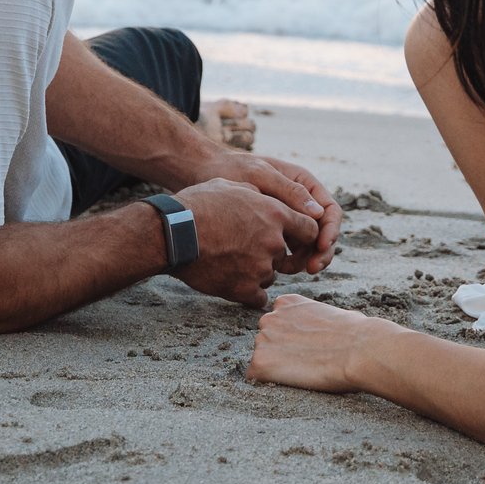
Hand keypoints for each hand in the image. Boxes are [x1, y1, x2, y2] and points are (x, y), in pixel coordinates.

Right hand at [171, 178, 321, 306]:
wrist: (174, 234)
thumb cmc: (198, 205)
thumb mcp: (232, 186)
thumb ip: (258, 194)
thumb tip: (266, 198)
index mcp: (275, 213)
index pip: (310, 229)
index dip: (301, 235)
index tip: (291, 239)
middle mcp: (273, 242)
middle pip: (286, 255)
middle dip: (271, 254)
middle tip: (246, 249)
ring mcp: (260, 268)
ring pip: (270, 275)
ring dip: (257, 271)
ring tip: (229, 261)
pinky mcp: (245, 289)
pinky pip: (259, 297)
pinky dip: (248, 292)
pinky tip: (231, 281)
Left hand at [201, 154, 341, 274]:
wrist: (203, 174)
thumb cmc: (232, 169)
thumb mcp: (260, 175)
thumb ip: (289, 191)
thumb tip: (318, 213)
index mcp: (303, 184)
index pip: (330, 210)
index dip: (330, 230)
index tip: (321, 246)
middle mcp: (300, 203)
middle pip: (322, 232)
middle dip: (320, 251)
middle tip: (311, 268)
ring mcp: (287, 218)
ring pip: (307, 245)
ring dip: (304, 259)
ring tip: (286, 269)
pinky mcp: (273, 232)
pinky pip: (289, 250)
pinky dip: (288, 261)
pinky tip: (276, 268)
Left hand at [247, 293, 381, 391]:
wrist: (358, 349)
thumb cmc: (356, 333)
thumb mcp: (331, 314)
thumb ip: (314, 319)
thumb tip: (324, 330)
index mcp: (287, 302)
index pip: (278, 323)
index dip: (291, 339)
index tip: (307, 347)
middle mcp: (270, 317)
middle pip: (266, 340)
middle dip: (280, 352)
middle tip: (306, 362)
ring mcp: (262, 339)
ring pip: (261, 358)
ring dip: (276, 367)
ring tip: (303, 372)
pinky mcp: (260, 362)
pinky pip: (255, 378)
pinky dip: (269, 383)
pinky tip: (291, 382)